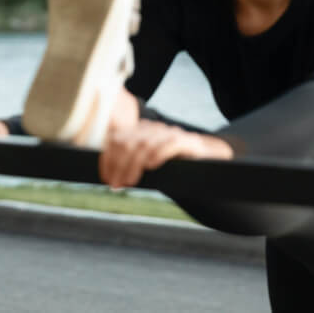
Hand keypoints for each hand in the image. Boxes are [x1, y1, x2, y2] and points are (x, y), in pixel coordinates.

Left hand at [98, 120, 233, 188]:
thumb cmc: (173, 166)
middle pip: (127, 141)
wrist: (207, 160)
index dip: (107, 157)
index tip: (105, 177)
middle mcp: (153, 129)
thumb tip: (112, 180)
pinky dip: (157, 154)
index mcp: (140, 132)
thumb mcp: (148, 165)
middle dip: (118, 164)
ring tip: (129, 182)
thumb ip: (132, 166)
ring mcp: (170, 133)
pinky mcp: (187, 142)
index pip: (117, 138)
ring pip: (144, 144)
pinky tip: (151, 166)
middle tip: (115, 184)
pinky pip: (169, 143)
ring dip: (133, 165)